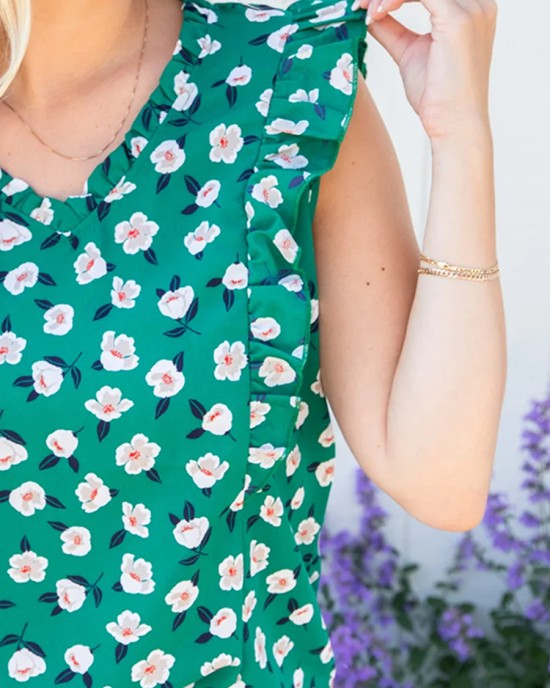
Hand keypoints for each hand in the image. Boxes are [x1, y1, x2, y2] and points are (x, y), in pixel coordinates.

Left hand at [353, 0, 497, 140]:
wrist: (452, 126)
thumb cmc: (436, 97)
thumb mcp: (409, 52)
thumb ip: (393, 28)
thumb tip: (371, 11)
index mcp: (470, 8)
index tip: (365, 4)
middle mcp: (478, 3)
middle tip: (360, 4)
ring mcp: (472, 9)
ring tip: (367, 12)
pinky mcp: (458, 20)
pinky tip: (376, 15)